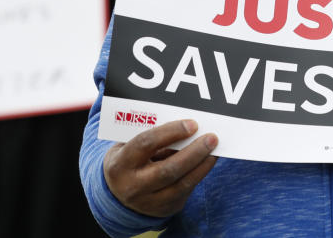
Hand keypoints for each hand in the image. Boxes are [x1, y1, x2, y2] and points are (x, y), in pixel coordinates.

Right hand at [103, 120, 217, 217]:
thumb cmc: (128, 159)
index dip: (171, 132)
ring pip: (181, 184)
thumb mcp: (129, 146)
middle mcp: (133, 186)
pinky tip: (208, 161)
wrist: (117, 194)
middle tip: (211, 138)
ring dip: (202, 165)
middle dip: (193, 152)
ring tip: (215, 149)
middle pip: (168, 169)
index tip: (192, 124)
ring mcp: (149, 202)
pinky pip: (186, 191)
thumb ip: (152, 137)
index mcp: (120, 164)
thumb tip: (185, 126)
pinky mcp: (164, 209)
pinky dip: (199, 174)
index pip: (146, 144)